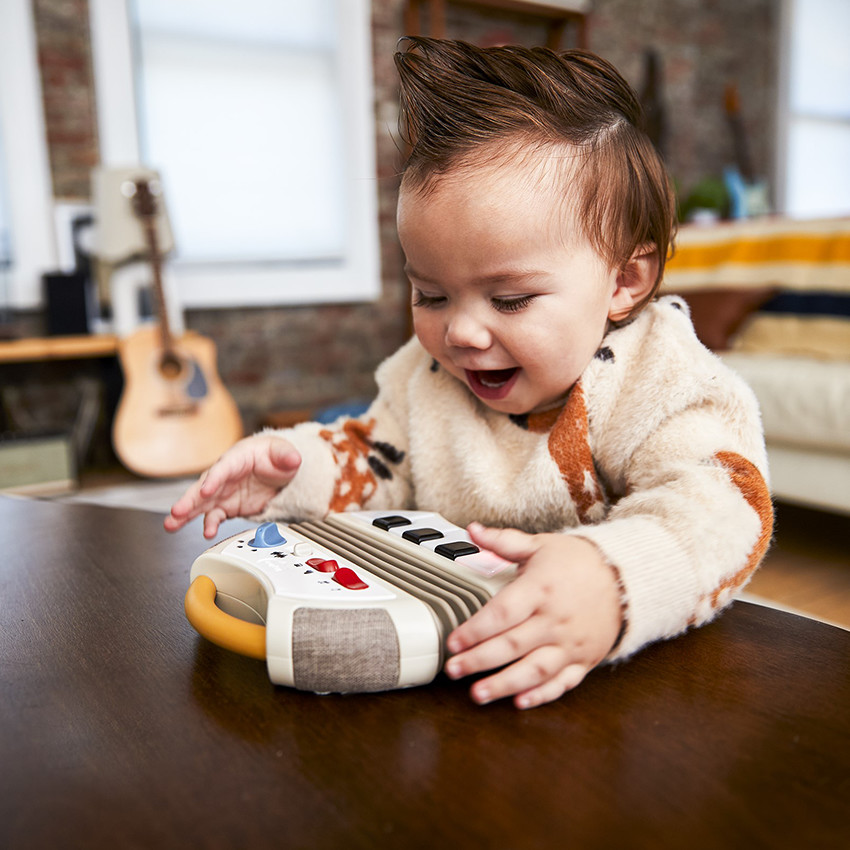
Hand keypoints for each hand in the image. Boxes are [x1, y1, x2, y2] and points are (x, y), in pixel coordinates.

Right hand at [163, 435, 301, 537]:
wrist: (276, 468)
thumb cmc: (272, 455)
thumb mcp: (283, 452)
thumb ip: (286, 456)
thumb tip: (294, 459)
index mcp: (236, 458)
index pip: (222, 468)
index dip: (214, 479)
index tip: (206, 489)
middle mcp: (224, 475)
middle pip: (203, 487)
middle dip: (190, 500)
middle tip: (176, 511)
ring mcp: (224, 492)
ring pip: (201, 504)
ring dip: (186, 514)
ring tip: (171, 525)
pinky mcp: (227, 506)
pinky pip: (215, 516)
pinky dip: (209, 524)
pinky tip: (206, 533)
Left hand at [444, 523, 622, 709]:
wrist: (625, 576)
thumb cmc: (579, 562)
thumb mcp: (540, 545)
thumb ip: (504, 541)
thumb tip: (473, 529)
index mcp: (541, 589)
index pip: (502, 613)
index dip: (475, 629)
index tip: (453, 641)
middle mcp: (555, 619)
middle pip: (512, 645)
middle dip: (479, 660)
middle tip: (453, 670)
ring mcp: (571, 643)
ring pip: (534, 670)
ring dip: (504, 685)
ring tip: (478, 694)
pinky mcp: (584, 660)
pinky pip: (562, 683)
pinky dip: (541, 695)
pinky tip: (519, 702)